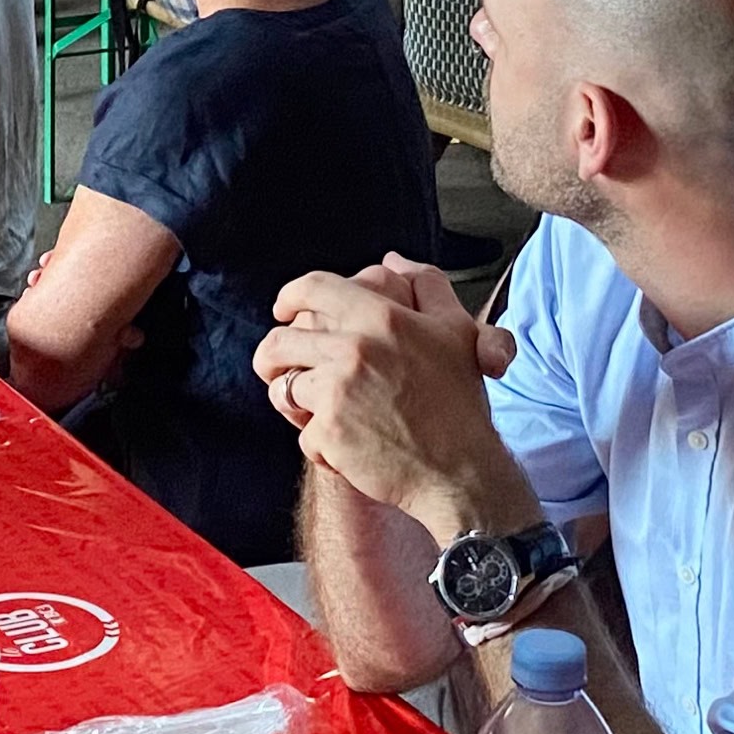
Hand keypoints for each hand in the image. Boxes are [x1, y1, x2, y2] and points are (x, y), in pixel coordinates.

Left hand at [255, 261, 514, 528]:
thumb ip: (426, 285)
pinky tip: (348, 449)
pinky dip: (321, 444)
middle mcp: (355, 347)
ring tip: (319, 414)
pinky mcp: (330, 431)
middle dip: (272, 357)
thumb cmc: (460, 404)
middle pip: (280, 340)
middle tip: (278, 370)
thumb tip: (391, 261)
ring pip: (285, 387)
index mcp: (382, 317)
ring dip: (296, 403)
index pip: (314, 288)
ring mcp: (338, 390)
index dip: (290, 296)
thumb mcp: (457, 331)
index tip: (284, 309)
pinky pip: (303, 432)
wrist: (461, 472)